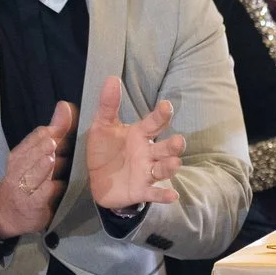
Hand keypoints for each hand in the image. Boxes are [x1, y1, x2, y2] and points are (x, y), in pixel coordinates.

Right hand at [0, 101, 75, 239]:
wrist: (8, 214)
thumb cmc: (27, 179)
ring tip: (51, 158)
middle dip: (43, 147)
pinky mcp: (32, 204)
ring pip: (33, 174)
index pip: (34, 139)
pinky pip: (39, 196)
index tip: (61, 125)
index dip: (48, 132)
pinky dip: (46, 190)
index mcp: (21, 154)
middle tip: (54, 141)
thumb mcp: (37, 155)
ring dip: (42, 167)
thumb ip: (54, 132)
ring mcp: (24, 187)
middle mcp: (19, 168)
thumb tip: (65, 106)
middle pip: (32, 155)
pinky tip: (54, 185)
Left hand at [84, 75, 184, 211]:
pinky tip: (172, 196)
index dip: (161, 115)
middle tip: (178, 141)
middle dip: (174, 145)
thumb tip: (112, 78)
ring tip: (175, 163)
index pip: (154, 123)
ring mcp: (147, 172)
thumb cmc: (104, 150)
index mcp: (140, 134)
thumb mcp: (102, 126)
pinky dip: (163, 195)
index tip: (166, 106)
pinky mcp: (141, 190)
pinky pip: (154, 193)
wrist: (97, 181)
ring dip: (170, 167)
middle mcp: (148, 152)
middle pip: (166, 148)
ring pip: (163, 169)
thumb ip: (108, 105)